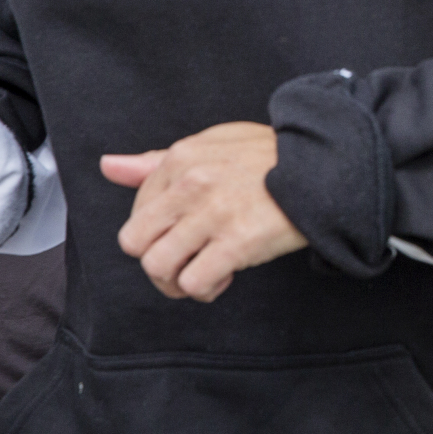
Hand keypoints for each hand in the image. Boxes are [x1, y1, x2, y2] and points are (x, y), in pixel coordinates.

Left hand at [101, 122, 307, 303]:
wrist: (324, 166)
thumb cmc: (270, 157)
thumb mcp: (212, 145)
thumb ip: (156, 161)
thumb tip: (108, 166)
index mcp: (180, 158)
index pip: (135, 212)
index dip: (158, 232)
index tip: (186, 232)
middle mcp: (190, 184)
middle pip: (135, 243)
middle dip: (156, 259)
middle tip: (185, 260)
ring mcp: (212, 214)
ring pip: (157, 267)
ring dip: (177, 280)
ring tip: (203, 272)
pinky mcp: (236, 243)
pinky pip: (193, 283)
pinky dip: (205, 289)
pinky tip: (225, 276)